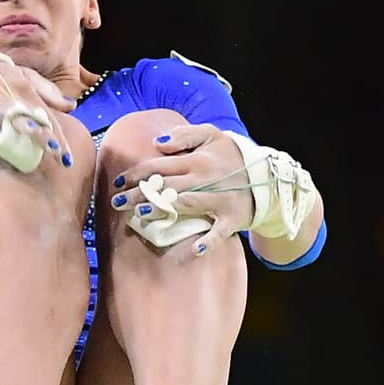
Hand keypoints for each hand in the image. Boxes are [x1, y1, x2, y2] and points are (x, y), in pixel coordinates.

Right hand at [0, 61, 76, 165]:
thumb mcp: (17, 83)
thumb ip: (44, 93)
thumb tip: (72, 105)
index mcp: (25, 82)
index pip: (46, 110)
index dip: (58, 133)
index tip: (67, 157)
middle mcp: (12, 80)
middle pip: (35, 109)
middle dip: (49, 133)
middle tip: (61, 156)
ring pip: (16, 107)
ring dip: (31, 125)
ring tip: (45, 143)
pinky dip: (3, 113)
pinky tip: (13, 126)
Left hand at [109, 124, 255, 254]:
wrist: (267, 176)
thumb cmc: (231, 155)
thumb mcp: (211, 135)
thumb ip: (184, 135)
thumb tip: (158, 142)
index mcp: (198, 160)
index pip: (160, 166)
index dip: (136, 174)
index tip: (117, 183)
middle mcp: (206, 179)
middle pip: (167, 187)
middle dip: (140, 194)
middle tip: (116, 203)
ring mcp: (220, 200)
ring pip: (186, 205)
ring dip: (163, 210)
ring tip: (140, 216)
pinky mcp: (232, 219)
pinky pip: (219, 232)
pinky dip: (208, 241)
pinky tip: (193, 249)